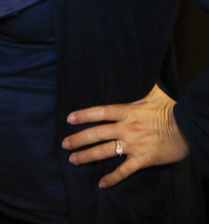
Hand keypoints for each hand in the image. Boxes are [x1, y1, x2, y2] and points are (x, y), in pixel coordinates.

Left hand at [61, 85, 189, 187]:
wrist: (187, 129)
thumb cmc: (170, 109)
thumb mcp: (154, 93)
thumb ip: (139, 84)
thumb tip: (133, 68)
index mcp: (127, 112)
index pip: (100, 112)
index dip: (84, 115)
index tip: (69, 118)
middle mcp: (126, 129)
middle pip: (97, 133)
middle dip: (79, 139)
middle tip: (64, 143)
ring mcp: (133, 145)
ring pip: (106, 151)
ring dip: (88, 156)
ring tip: (73, 160)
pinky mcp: (142, 160)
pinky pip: (124, 171)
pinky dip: (113, 178)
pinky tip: (101, 183)